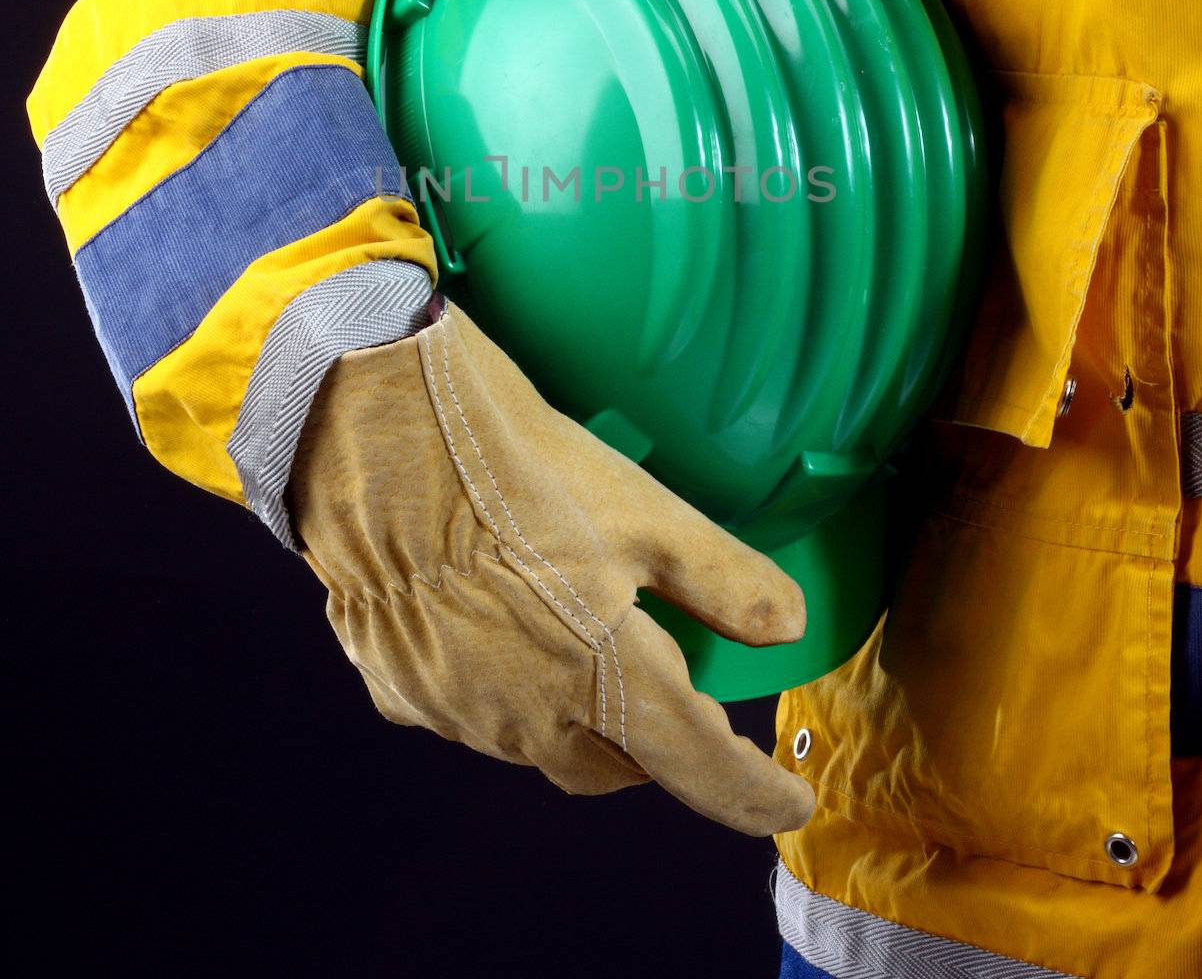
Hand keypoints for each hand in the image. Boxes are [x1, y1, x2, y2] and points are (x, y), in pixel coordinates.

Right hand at [288, 296, 815, 835]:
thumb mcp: (641, 509)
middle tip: (686, 699)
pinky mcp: (399, 688)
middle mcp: (530, 718)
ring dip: (582, 721)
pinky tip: (502, 634)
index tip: (788, 804)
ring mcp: (458, 711)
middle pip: (621, 768)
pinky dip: (506, 695)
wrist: (374, 435)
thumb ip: (723, 579)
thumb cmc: (514, 463)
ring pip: (543, 746)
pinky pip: (471, 716)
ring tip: (591, 652)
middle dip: (665, 750)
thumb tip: (787, 625)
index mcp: (604, 679)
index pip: (701, 769)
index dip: (754, 795)